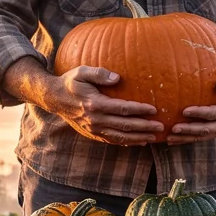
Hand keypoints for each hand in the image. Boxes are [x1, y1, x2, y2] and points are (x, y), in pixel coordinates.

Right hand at [49, 66, 163, 145]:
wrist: (55, 99)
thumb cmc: (71, 82)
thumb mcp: (81, 72)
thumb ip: (99, 73)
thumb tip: (118, 77)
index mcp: (95, 104)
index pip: (122, 109)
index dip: (139, 110)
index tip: (154, 109)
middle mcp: (95, 120)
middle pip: (125, 125)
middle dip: (144, 127)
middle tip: (161, 126)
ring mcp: (94, 129)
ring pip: (121, 136)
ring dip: (139, 138)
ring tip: (155, 137)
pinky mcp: (94, 135)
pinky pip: (113, 140)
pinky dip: (127, 142)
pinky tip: (140, 142)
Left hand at [167, 76, 215, 144]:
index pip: (214, 113)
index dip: (200, 113)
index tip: (185, 111)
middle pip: (205, 129)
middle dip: (189, 130)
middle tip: (174, 128)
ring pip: (201, 137)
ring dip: (185, 138)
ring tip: (169, 137)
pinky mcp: (215, 134)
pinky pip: (199, 138)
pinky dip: (185, 140)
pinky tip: (172, 140)